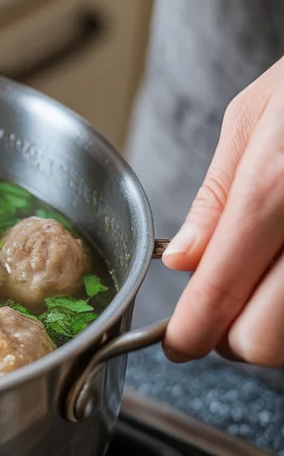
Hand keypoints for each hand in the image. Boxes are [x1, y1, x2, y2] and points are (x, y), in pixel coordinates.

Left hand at [162, 57, 283, 366]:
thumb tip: (184, 260)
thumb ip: (218, 195)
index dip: (191, 330)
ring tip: (265, 285)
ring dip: (276, 328)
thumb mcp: (257, 114)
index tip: (181, 341)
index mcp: (279, 186)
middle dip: (234, 338)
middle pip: (266, 338)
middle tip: (222, 315)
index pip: (222, 290)